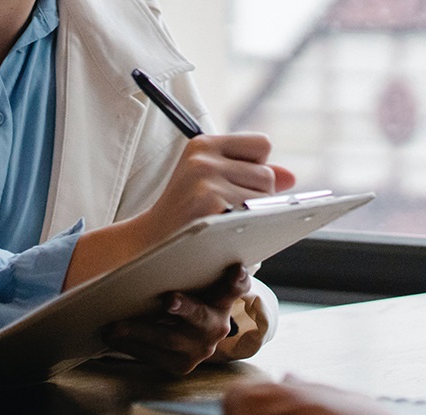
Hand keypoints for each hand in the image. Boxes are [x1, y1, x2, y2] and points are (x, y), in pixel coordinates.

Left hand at [102, 264, 250, 374]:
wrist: (179, 329)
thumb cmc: (181, 290)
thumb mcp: (189, 274)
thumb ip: (186, 254)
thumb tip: (174, 213)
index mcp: (223, 297)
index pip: (236, 286)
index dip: (236, 280)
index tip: (235, 269)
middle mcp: (217, 325)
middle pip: (201, 316)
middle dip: (184, 308)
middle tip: (169, 300)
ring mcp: (201, 348)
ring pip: (170, 339)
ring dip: (141, 330)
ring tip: (116, 325)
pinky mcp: (181, 364)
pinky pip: (154, 356)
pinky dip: (130, 344)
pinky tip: (110, 335)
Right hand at [140, 133, 295, 240]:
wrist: (149, 243)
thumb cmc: (184, 215)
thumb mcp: (209, 183)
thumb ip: (249, 174)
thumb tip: (291, 177)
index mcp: (203, 144)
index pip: (261, 145)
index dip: (255, 168)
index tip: (233, 184)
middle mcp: (204, 157)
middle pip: (266, 174)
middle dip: (255, 196)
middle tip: (222, 211)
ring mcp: (206, 180)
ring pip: (264, 196)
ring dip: (251, 215)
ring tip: (220, 221)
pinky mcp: (211, 203)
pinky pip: (254, 215)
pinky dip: (245, 228)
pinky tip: (221, 232)